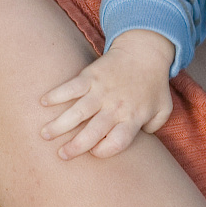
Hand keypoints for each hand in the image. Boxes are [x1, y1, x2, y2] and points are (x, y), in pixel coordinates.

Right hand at [40, 31, 175, 158]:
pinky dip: (56, 94)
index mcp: (132, 118)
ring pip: (77, 112)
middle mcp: (115, 107)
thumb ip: (155, 127)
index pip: (116, 143)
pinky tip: (43, 102)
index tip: (94, 152)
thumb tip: (142, 138)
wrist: (145, 51)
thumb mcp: (163, 109)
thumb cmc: (153, 83)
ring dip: (59, 125)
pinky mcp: (90, 76)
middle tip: (62, 155)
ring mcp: (101, 91)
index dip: (103, 151)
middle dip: (75, 146)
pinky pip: (70, 87)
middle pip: (92, 133)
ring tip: (45, 134)